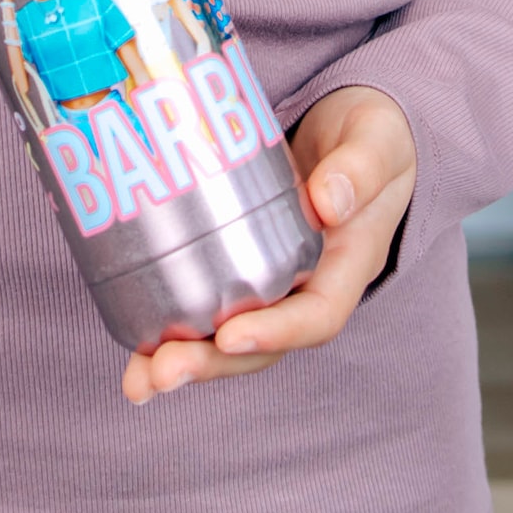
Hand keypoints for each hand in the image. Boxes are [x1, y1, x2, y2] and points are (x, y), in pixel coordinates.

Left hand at [121, 86, 415, 404]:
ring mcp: (270, 279)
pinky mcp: (237, 262)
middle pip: (262, 345)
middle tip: (161, 374)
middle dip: (212, 364)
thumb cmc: (372, 135)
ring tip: (138, 382)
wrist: (355, 129)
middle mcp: (307, 286)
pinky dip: (171, 331)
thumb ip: (360, 167)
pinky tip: (134, 351)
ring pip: (229, 336)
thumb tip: (329, 202)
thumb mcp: (377, 141)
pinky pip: (207, 304)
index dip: (276, 333)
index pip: (317, 316)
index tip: (230, 336)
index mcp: (348, 264)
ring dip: (184, 362)